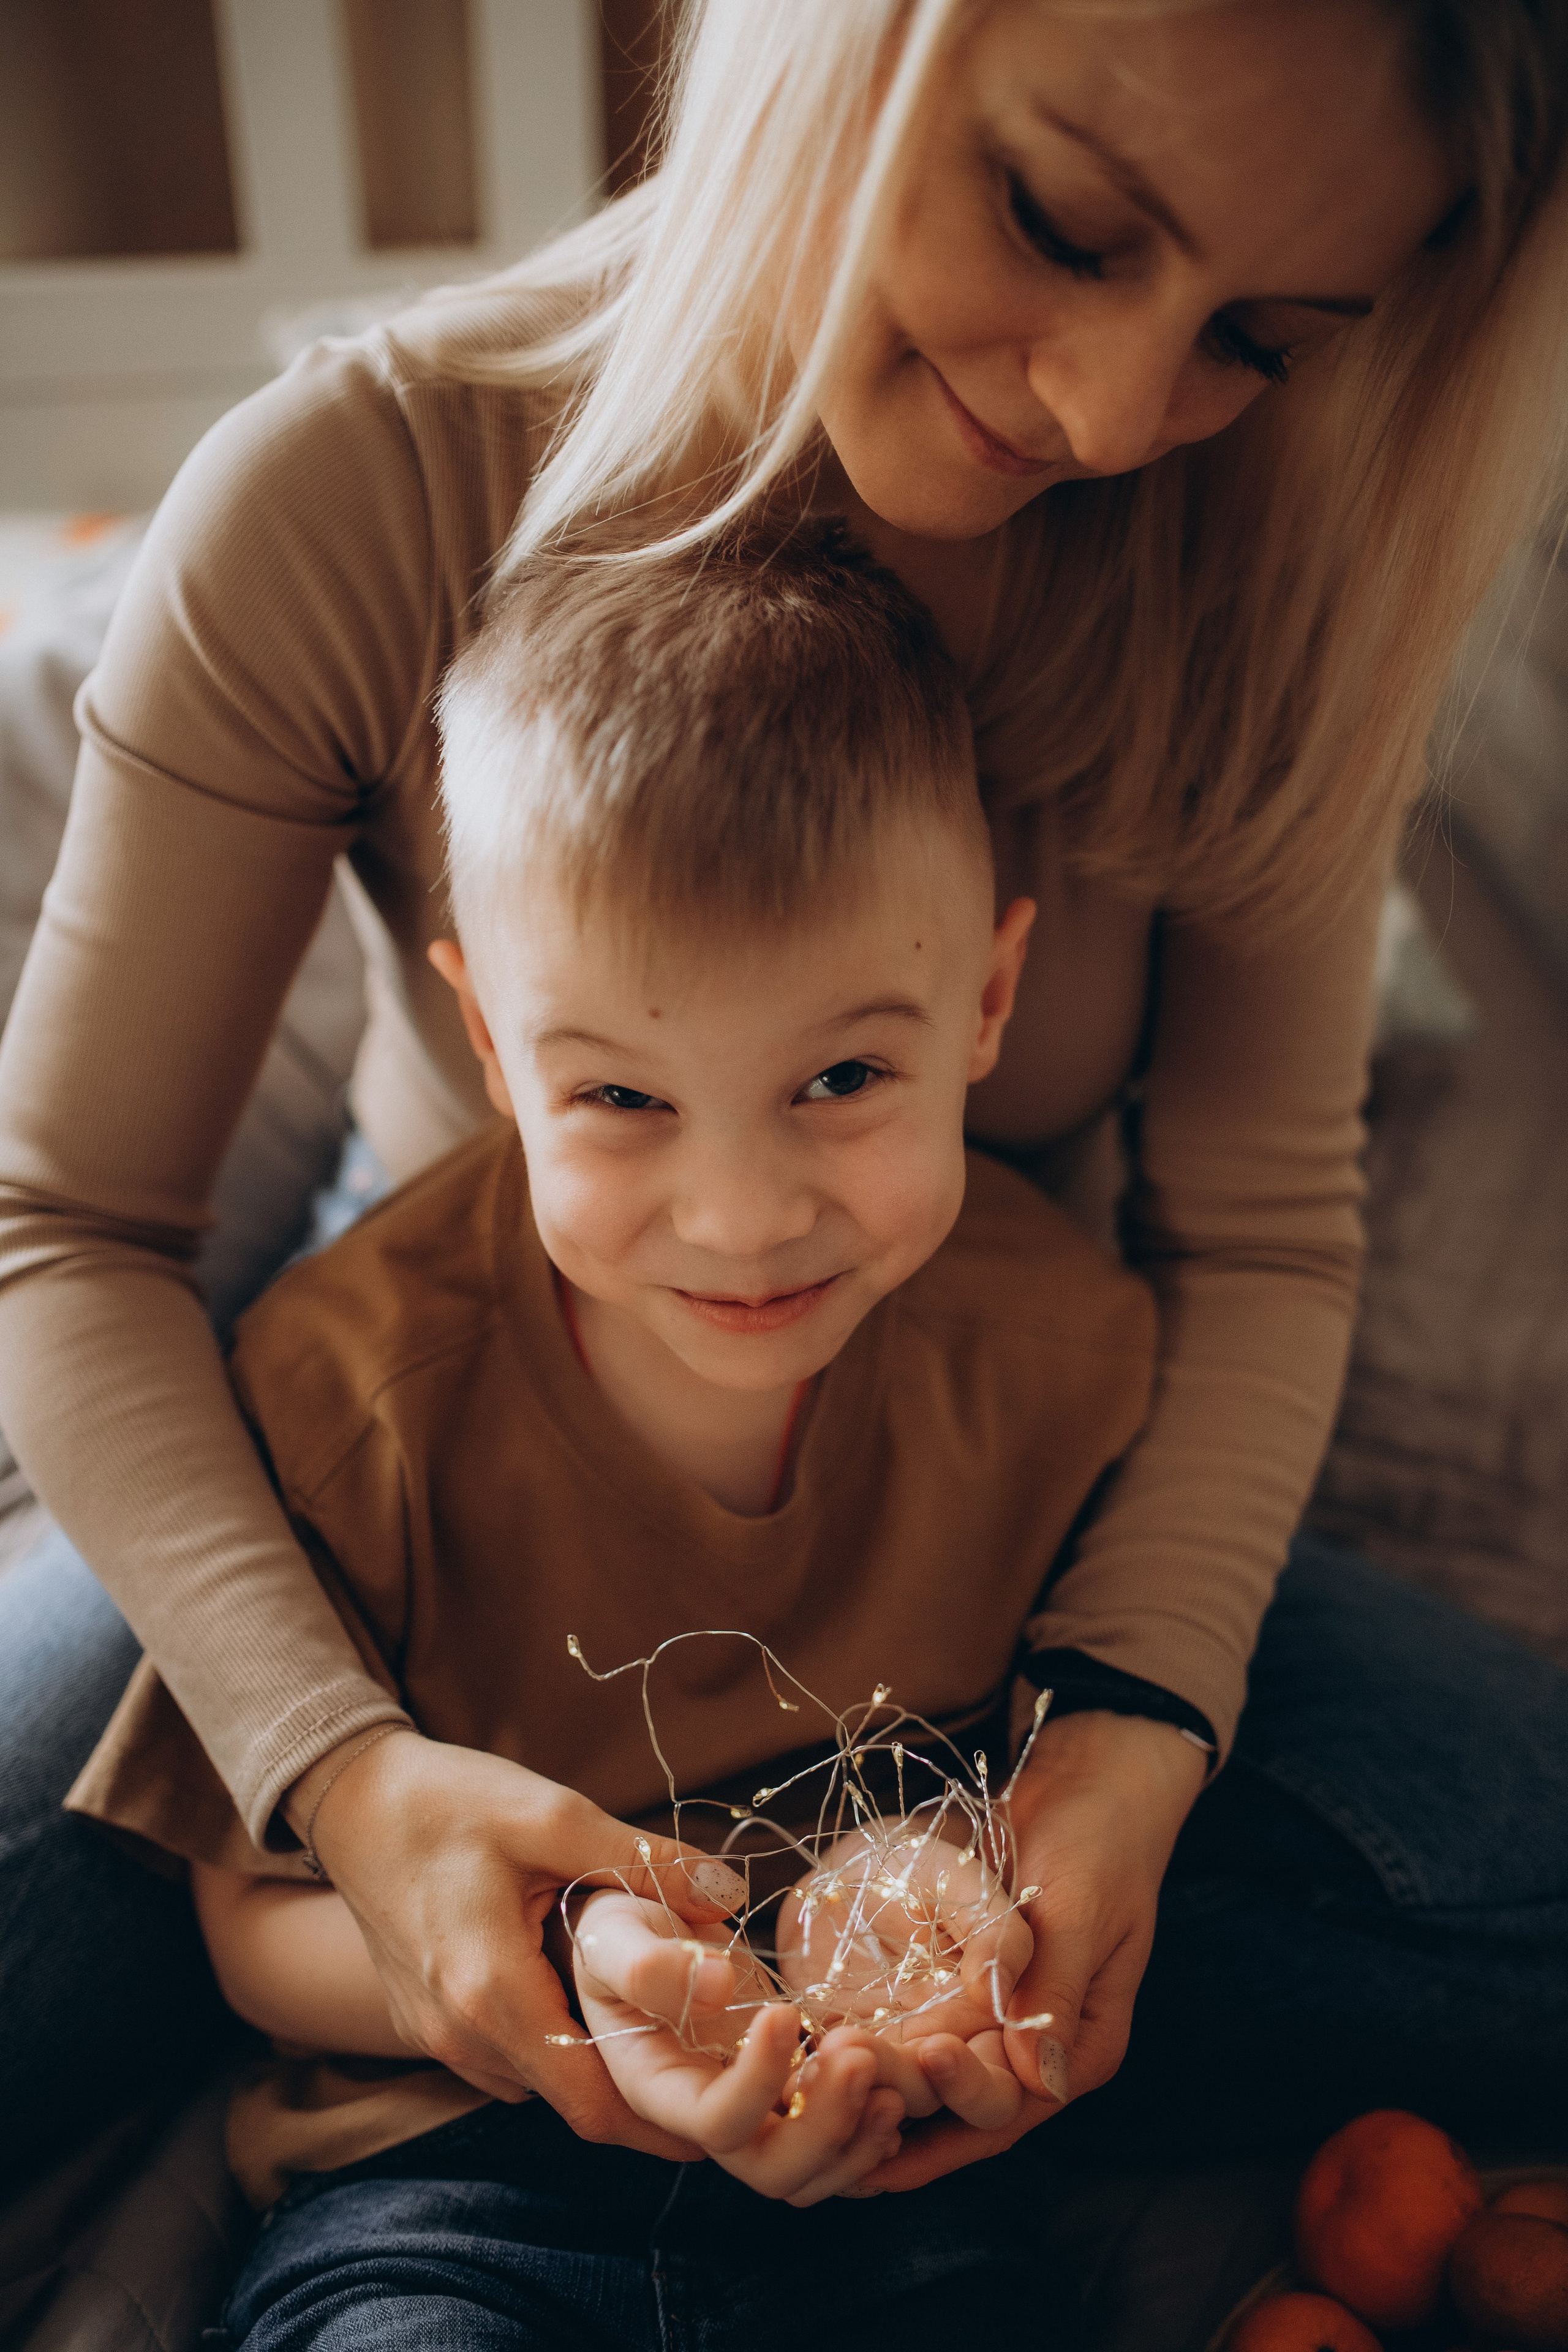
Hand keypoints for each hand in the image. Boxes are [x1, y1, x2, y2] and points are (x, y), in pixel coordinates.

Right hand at [287, 1728, 746, 2156]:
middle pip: (569, 2099)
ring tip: (654, 2015)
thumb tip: (730, 1893)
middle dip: (638, 2083)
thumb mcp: (553, 1815)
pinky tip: (582, 1991)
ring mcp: (435, 2034)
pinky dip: (549, 2041)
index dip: (663, 2118)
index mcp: (493, 1995)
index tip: (726, 2101)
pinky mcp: (425, 2019)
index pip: (592, 2105)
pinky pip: (503, 2055)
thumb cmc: (446, 1800)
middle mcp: (459, 2035)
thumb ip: (643, 1863)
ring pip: (537, 2080)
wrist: (349, 1795)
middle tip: (704, 2050)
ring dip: (590, 2061)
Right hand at [571, 1890, 904, 2204]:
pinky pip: (825, 2148)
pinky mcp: (779, 2096)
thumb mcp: (614, 1935)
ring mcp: (746, 2111)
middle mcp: (702, 2114)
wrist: (634, 1933)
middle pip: (767, 2169)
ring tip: (892, 2088)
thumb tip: (715, 1983)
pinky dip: (863, 2141)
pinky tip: (892, 2102)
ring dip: (855, 2142)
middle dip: (824, 2127)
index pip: (713, 2120)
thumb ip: (651, 1964)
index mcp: (655, 2086)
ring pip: (804, 2174)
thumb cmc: (616, 1931)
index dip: (756, 2081)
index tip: (784, 2011)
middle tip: (863, 2057)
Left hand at [861, 1709, 1207, 2191]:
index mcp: (1083, 2045)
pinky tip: (826, 2057)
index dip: (967, 2091)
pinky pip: (917, 2036)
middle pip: (966, 2105)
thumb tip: (1038, 2081)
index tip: (926, 2054)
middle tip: (849, 2075)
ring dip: (882, 2086)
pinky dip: (881, 2049)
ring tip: (819, 2086)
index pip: (1018, 2098)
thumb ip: (1056, 1993)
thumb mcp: (1082, 1911)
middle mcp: (1036, 2052)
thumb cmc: (1097, 1842)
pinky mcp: (960, 1994)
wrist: (1084, 1788)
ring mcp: (996, 2025)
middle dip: (907, 2099)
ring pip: (933, 2080)